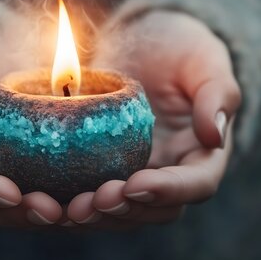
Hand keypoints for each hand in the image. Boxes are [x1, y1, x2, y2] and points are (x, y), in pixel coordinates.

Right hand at [0, 16, 62, 226]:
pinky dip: (71, 196)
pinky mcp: (34, 170)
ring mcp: (1, 175)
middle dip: (18, 215)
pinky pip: (50, 190)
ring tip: (80, 208)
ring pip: (21, 209)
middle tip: (53, 210)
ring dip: (49, 214)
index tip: (8, 190)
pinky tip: (98, 192)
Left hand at [67, 10, 240, 228]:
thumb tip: (214, 136)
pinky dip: (68, 204)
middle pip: (152, 210)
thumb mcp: (203, 59)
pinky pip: (87, 196)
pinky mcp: (101, 170)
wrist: (143, 43)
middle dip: (123, 211)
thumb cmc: (180, 48)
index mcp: (201, 155)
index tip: (135, 184)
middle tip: (90, 201)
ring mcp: (134, 176)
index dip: (167, 191)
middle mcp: (168, 175)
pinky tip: (43, 201)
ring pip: (119, 213)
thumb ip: (217, 93)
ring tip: (65, 209)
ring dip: (93, 216)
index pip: (195, 185)